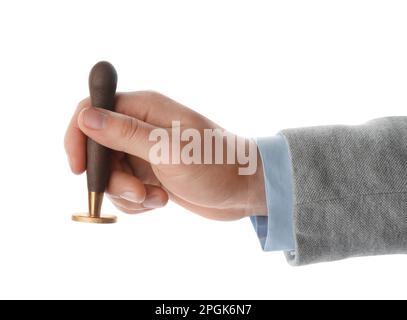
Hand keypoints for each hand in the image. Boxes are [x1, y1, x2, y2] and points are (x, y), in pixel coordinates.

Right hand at [64, 91, 265, 220]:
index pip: (92, 109)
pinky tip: (160, 202)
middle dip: (110, 177)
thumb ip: (126, 134)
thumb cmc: (215, 164)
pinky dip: (137, 202)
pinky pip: (126, 189)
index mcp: (144, 109)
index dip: (78, 136)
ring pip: (111, 173)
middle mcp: (141, 127)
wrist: (244, 190)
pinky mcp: (151, 174)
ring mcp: (145, 152)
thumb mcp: (169, 150)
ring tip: (156, 198)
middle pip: (98, 148)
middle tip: (136, 192)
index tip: (78, 169)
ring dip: (127, 193)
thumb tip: (85, 117)